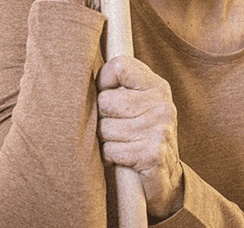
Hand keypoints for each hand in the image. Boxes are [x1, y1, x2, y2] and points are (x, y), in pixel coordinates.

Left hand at [97, 55, 184, 219]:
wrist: (165, 178)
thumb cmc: (141, 135)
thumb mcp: (137, 104)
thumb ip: (118, 86)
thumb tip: (79, 71)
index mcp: (157, 86)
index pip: (120, 66)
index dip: (103, 81)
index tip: (106, 94)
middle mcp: (161, 104)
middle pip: (105, 100)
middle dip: (102, 118)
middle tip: (116, 128)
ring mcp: (159, 128)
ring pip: (104, 128)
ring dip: (106, 141)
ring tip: (120, 144)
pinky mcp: (153, 153)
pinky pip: (110, 150)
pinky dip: (110, 157)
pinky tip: (122, 158)